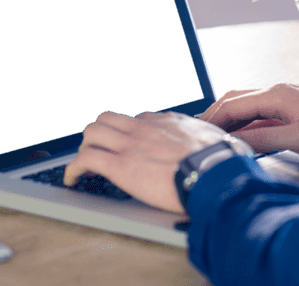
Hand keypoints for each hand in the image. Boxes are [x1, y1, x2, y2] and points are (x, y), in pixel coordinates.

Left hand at [63, 111, 230, 213]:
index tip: (130, 145)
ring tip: (85, 164)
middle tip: (100, 150)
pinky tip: (73, 179)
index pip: (139, 119)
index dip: (130, 133)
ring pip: (92, 132)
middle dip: (100, 133)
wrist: (215, 173)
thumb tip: (226, 147)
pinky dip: (74, 168)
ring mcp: (131, 144)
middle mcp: (146, 127)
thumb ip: (212, 141)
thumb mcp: (220, 141)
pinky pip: (86, 159)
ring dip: (86, 147)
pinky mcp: (121, 165)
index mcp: (169, 122)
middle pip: (108, 118)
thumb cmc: (223, 162)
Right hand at [199, 83, 298, 164]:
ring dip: (231, 122)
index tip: (194, 133)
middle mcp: (282, 94)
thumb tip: (236, 142)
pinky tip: (244, 141)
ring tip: (214, 138)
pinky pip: (264, 120)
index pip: (233, 104)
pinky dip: (248, 128)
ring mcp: (290, 105)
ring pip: (250, 111)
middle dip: (216, 115)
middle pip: (238, 101)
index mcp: (279, 94)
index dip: (212, 118)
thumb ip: (267, 139)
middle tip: (197, 134)